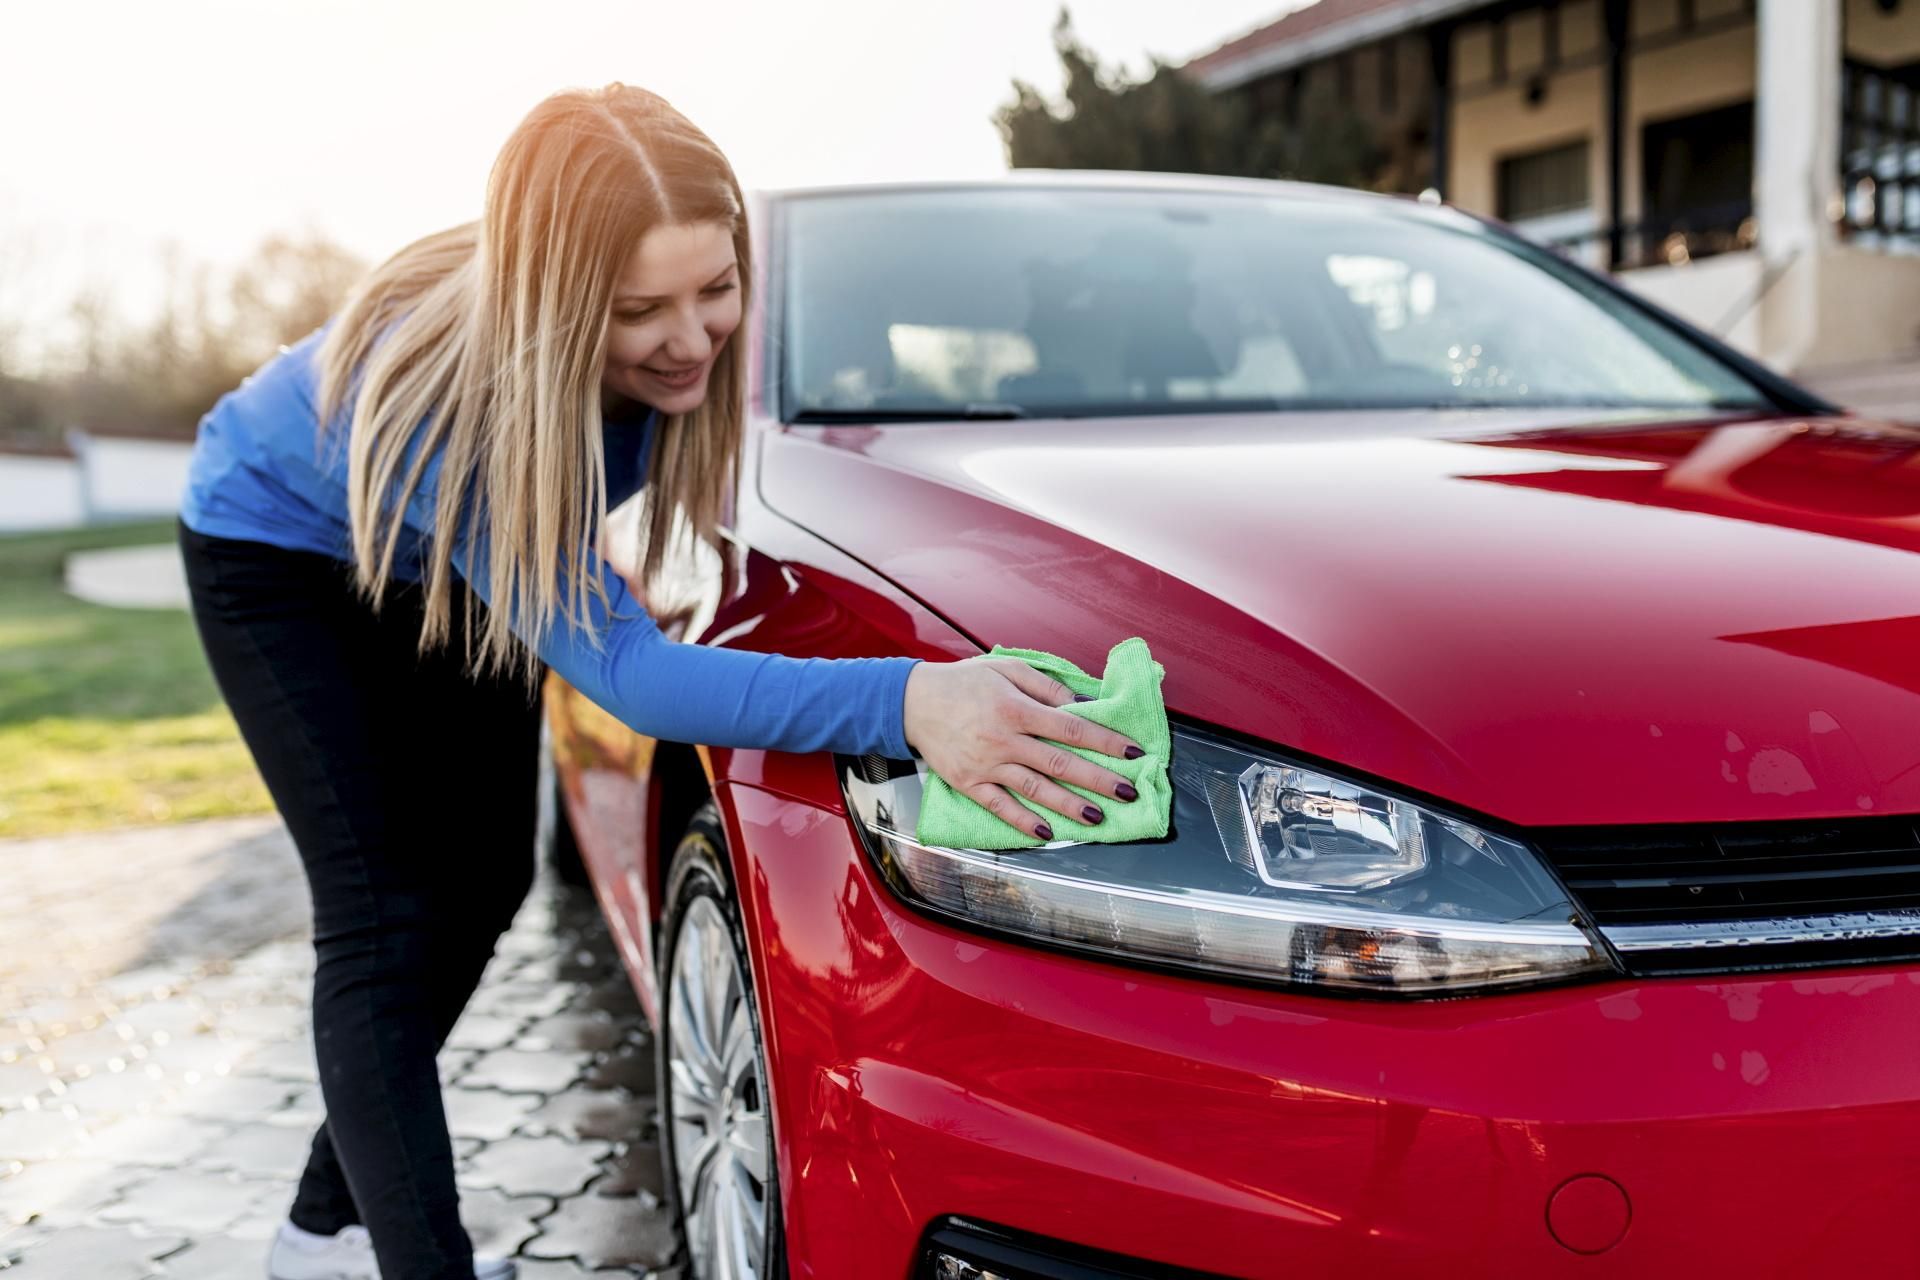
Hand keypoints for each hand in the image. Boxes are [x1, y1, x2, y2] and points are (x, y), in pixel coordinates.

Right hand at [901, 657, 1145, 840]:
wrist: (913, 702)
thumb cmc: (965, 682)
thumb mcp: (1007, 669)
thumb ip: (1047, 687)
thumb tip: (1083, 705)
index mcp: (1016, 708)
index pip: (1071, 728)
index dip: (1105, 741)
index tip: (1133, 752)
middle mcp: (1003, 739)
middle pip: (1060, 763)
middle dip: (1098, 780)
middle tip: (1128, 793)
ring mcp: (985, 765)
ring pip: (1035, 789)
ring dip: (1069, 805)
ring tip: (1098, 818)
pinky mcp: (968, 783)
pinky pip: (999, 806)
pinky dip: (1022, 821)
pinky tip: (1045, 832)